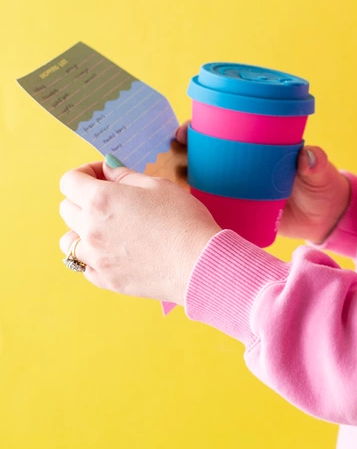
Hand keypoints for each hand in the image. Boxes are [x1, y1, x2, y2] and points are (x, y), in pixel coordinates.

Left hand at [58, 158, 221, 305]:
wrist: (198, 263)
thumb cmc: (183, 220)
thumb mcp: (157, 185)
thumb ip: (125, 176)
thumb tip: (108, 169)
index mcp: (101, 200)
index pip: (70, 181)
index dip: (84, 172)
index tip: (102, 174)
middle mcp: (90, 229)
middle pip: (66, 208)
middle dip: (83, 197)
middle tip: (109, 197)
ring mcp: (95, 258)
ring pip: (68, 240)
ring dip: (81, 229)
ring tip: (107, 227)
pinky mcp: (105, 279)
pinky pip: (84, 265)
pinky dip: (92, 255)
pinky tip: (114, 249)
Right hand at [174, 120, 350, 242]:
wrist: (326, 220)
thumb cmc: (323, 188)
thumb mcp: (320, 172)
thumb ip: (316, 164)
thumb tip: (308, 156)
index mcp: (257, 147)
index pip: (221, 131)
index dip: (199, 128)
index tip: (185, 130)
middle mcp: (241, 165)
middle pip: (203, 153)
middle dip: (182, 151)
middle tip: (174, 153)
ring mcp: (237, 189)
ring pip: (201, 179)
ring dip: (181, 178)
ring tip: (169, 180)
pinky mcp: (238, 212)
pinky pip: (210, 207)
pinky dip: (194, 209)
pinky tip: (178, 211)